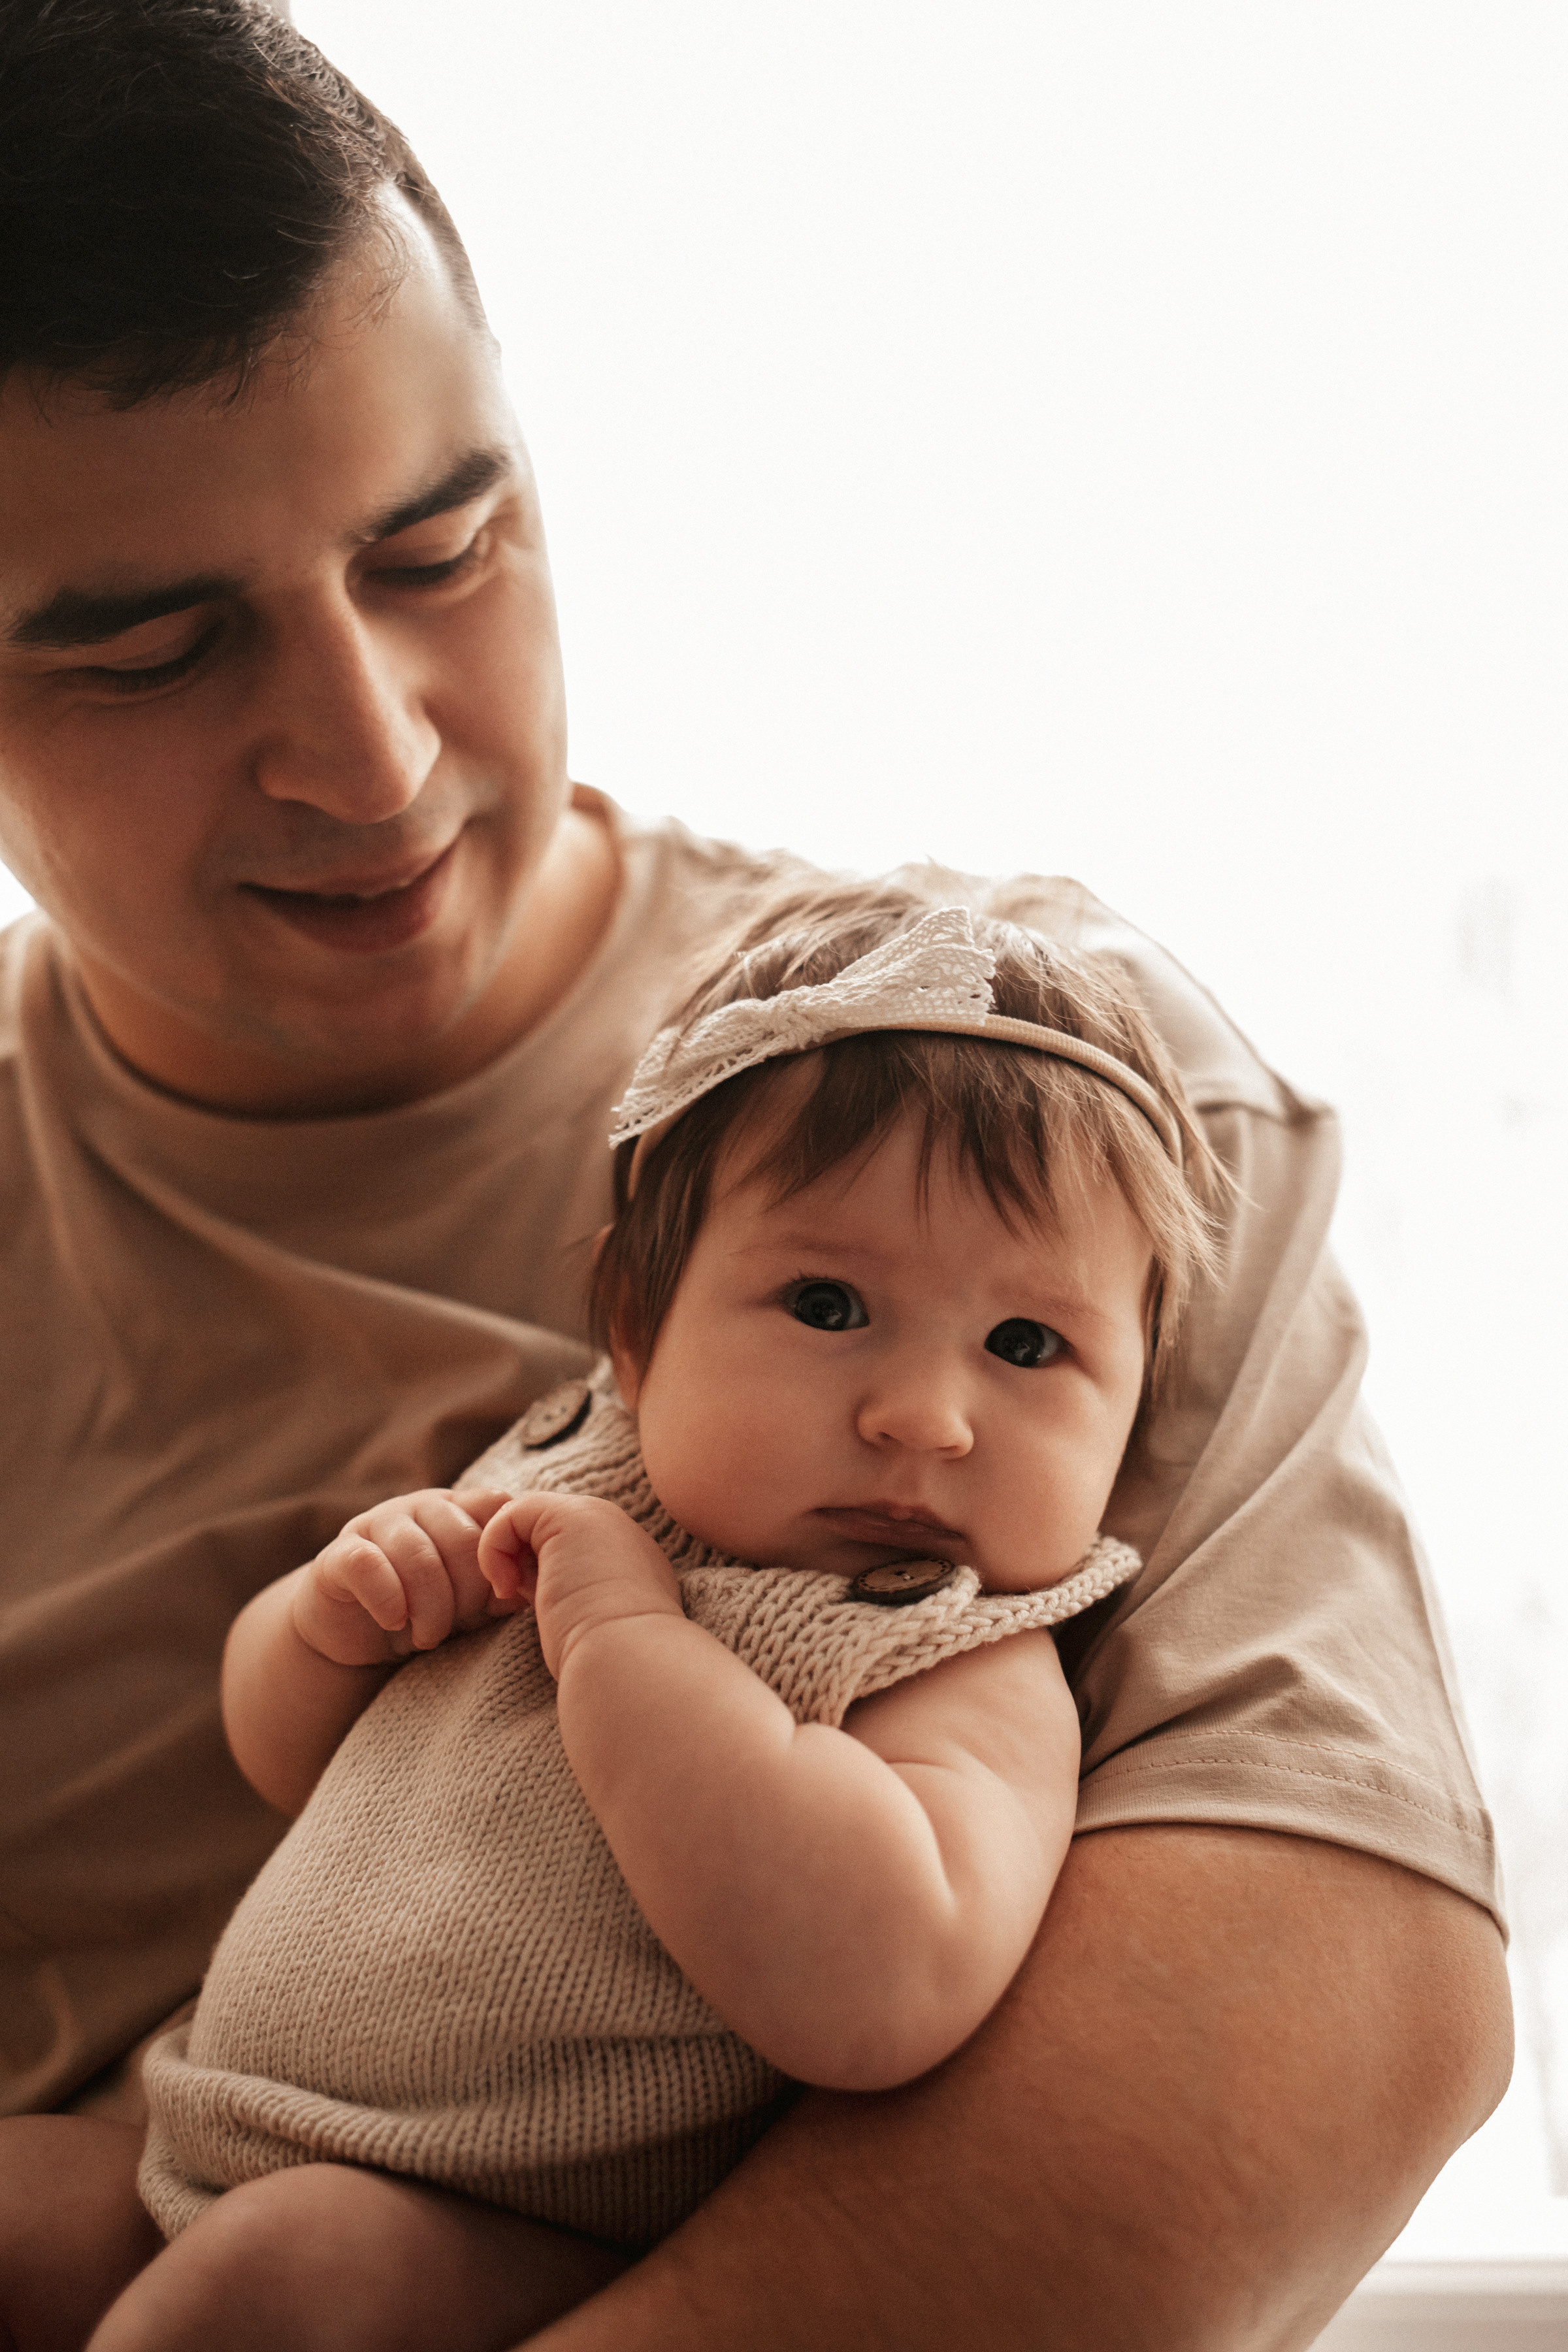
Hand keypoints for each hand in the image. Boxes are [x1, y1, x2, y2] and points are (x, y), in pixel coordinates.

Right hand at [293, 1488, 520, 1665]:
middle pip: (462, 1537)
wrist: (357, 1637)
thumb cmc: (427, 1611)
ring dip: (430, 1607)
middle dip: (468, 1592)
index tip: (504, 1595)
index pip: (496, 1505)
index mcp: (460, 1509)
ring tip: (428, 1637)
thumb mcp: (475, 1601)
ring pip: (418, 1555)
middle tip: (459, 1626)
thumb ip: (505, 1583)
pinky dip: (388, 1600)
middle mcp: (421, 1507)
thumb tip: (543, 1579)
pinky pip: (369, 1566)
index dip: (505, 1552)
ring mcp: (377, 1524)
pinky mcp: (340, 1554)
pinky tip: (395, 1623)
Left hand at [479, 1493, 684, 1677]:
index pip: (571, 1552)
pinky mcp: (569, 1515)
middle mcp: (618, 1532)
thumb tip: (536, 1591)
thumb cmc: (609, 1662)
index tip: (542, 1615)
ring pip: (529, 1520)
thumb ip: (575, 1599)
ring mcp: (598, 1516)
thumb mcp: (595, 1625)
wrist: (627, 1661)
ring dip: (509, 1558)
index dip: (541, 1578)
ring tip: (516, 1599)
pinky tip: (507, 1588)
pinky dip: (493, 1548)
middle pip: (548, 1532)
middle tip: (525, 1606)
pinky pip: (511, 1514)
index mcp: (631, 1562)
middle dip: (524, 1565)